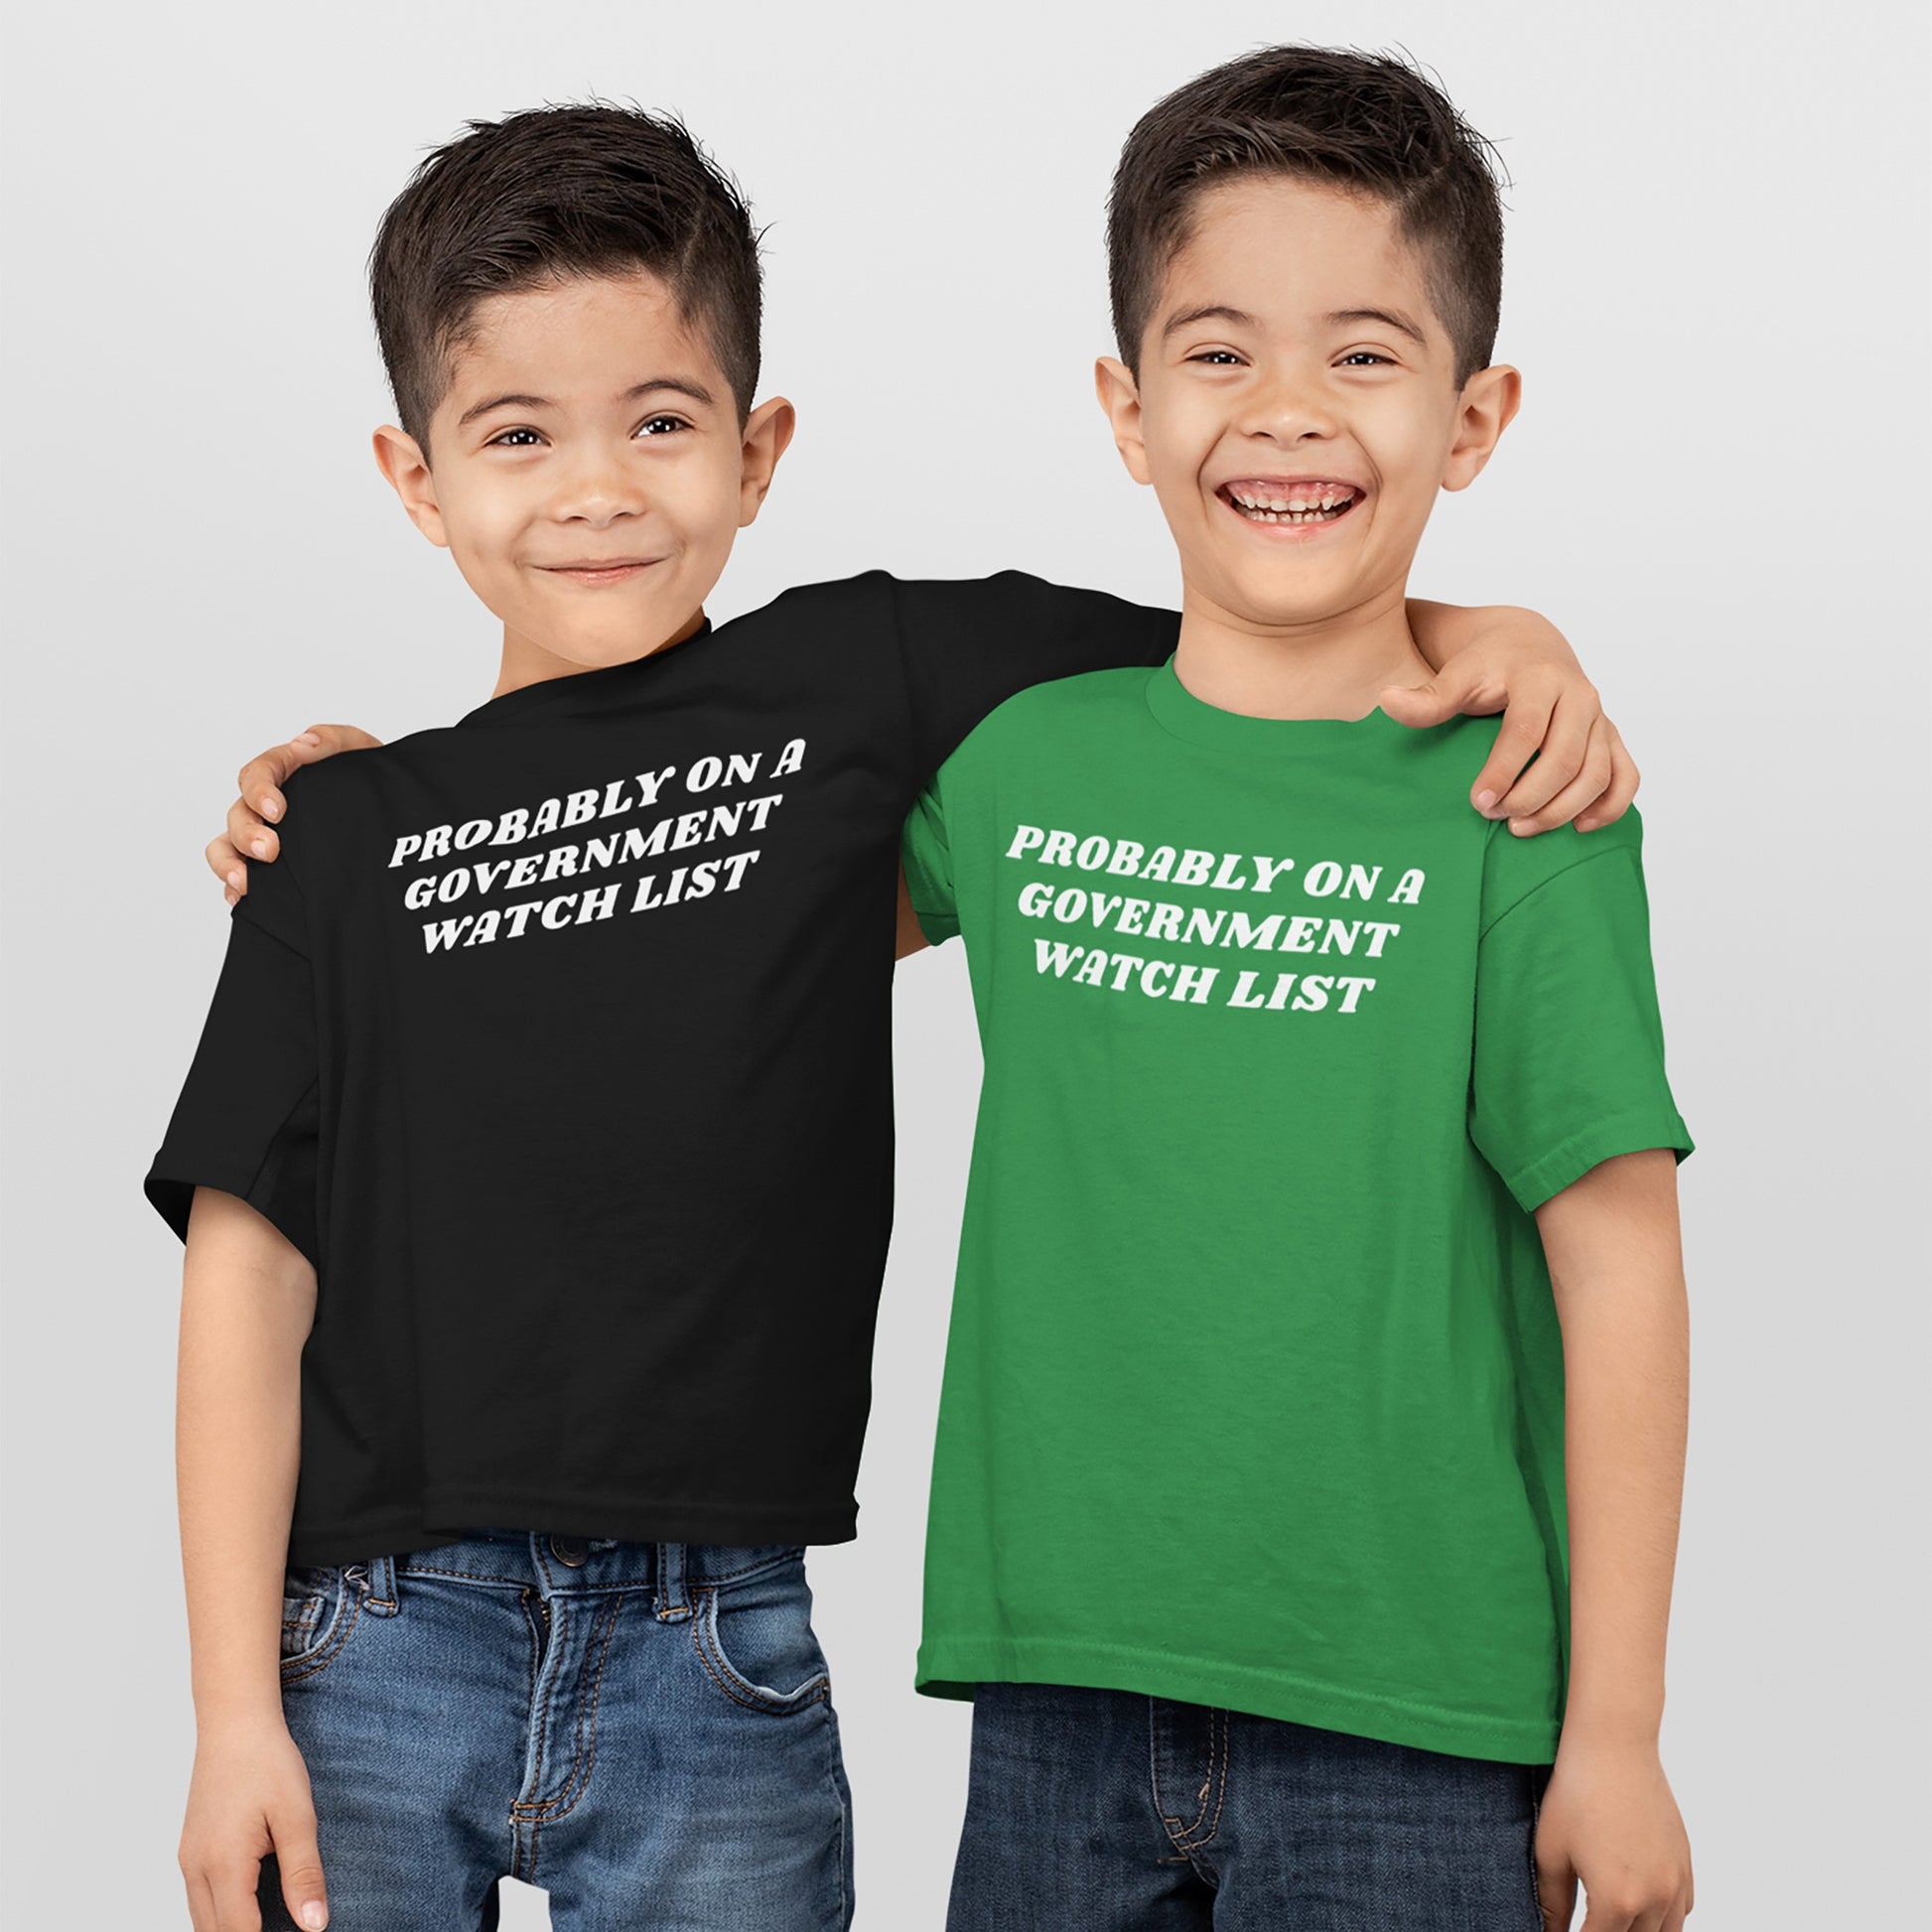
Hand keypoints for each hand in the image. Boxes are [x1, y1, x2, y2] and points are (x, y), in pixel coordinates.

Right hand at [179, 1715, 329, 1929]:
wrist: (235, 1723)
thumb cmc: (267, 1761)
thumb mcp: (297, 1816)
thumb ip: (304, 1874)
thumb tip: (314, 1924)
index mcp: (223, 1865)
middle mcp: (196, 1869)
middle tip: (286, 1930)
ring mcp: (187, 1860)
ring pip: (201, 1922)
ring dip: (231, 1929)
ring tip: (269, 1923)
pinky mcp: (189, 1851)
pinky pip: (198, 1900)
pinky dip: (220, 1913)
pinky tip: (248, 1906)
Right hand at [207, 724, 382, 902]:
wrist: (390, 816)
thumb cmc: (368, 780)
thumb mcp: (361, 751)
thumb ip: (333, 740)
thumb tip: (302, 744)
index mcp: (284, 773)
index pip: (257, 774)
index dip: (259, 792)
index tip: (277, 811)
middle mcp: (265, 805)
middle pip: (238, 814)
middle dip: (247, 834)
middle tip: (270, 852)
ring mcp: (263, 835)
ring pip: (226, 846)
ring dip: (229, 863)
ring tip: (245, 883)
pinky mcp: (268, 867)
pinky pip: (237, 876)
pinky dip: (233, 887)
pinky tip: (242, 899)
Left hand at [1388, 602, 1638, 835]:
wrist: (1528, 643)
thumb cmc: (1488, 663)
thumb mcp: (1456, 674)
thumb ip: (1427, 697)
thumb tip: (1387, 702)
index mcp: (1540, 677)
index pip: (1526, 731)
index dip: (1504, 770)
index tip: (1478, 801)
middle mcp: (1580, 695)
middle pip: (1566, 757)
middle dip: (1531, 795)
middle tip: (1495, 817)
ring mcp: (1600, 718)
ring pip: (1597, 772)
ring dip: (1563, 808)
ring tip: (1521, 828)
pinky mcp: (1611, 736)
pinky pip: (1626, 775)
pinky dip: (1610, 805)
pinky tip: (1579, 826)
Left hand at [1532, 1736, 1693, 1930]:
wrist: (1614, 1747)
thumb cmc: (1577, 1792)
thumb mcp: (1551, 1850)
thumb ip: (1552, 1902)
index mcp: (1616, 1900)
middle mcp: (1654, 1898)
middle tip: (1587, 1919)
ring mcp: (1676, 1882)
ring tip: (1613, 1918)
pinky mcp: (1685, 1863)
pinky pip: (1683, 1909)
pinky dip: (1664, 1917)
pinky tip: (1640, 1904)